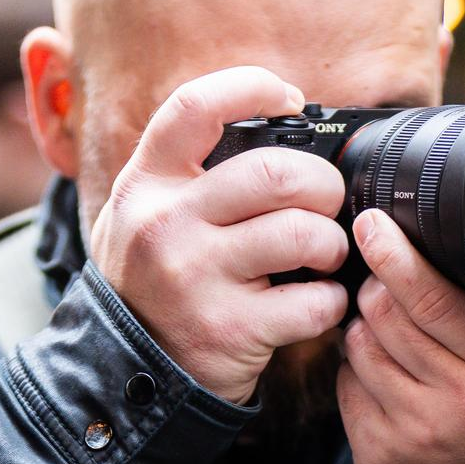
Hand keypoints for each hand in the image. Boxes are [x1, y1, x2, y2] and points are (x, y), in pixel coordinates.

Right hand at [89, 67, 349, 403]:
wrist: (132, 376)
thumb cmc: (153, 285)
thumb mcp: (141, 216)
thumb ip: (186, 170)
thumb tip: (274, 121)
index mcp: (145, 185)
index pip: (196, 107)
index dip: (253, 87)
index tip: (292, 101)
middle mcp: (166, 225)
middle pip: (275, 172)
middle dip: (322, 184)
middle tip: (326, 203)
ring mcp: (197, 279)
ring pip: (302, 233)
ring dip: (332, 244)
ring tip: (324, 256)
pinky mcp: (232, 330)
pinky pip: (314, 302)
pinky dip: (332, 301)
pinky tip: (318, 302)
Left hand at [338, 210, 464, 463]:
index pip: (434, 300)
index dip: (397, 256)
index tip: (374, 224)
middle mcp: (454, 401)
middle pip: (386, 315)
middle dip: (377, 283)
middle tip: (383, 273)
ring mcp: (412, 430)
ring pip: (359, 346)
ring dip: (363, 324)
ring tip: (386, 324)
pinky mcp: (378, 454)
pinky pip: (346, 386)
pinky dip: (355, 368)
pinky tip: (381, 369)